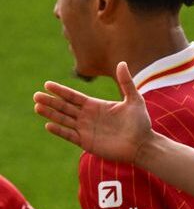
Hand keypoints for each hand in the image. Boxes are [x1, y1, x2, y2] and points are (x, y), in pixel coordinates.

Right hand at [34, 61, 154, 162]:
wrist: (143, 145)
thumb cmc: (140, 123)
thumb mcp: (134, 100)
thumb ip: (126, 82)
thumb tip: (122, 63)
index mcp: (96, 105)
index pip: (74, 97)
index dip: (61, 91)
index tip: (47, 84)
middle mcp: (88, 117)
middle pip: (65, 107)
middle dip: (51, 101)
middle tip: (36, 95)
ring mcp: (86, 130)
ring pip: (64, 120)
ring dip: (51, 114)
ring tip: (37, 106)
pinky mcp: (86, 142)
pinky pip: (69, 135)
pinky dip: (59, 130)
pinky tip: (48, 124)